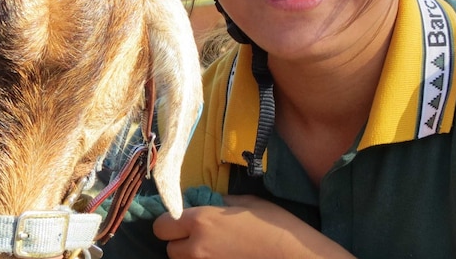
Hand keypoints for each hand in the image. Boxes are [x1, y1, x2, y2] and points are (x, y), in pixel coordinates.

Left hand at [152, 195, 354, 258]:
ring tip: (211, 247)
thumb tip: (208, 203)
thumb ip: (219, 202)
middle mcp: (197, 247)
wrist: (294, 255)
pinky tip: (221, 255)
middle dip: (179, 242)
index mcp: (201, 221)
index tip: (180, 220)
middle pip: (170, 249)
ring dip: (190, 255)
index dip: (168, 222)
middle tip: (196, 235)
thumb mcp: (245, 202)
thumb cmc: (272, 224)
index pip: (161, 225)